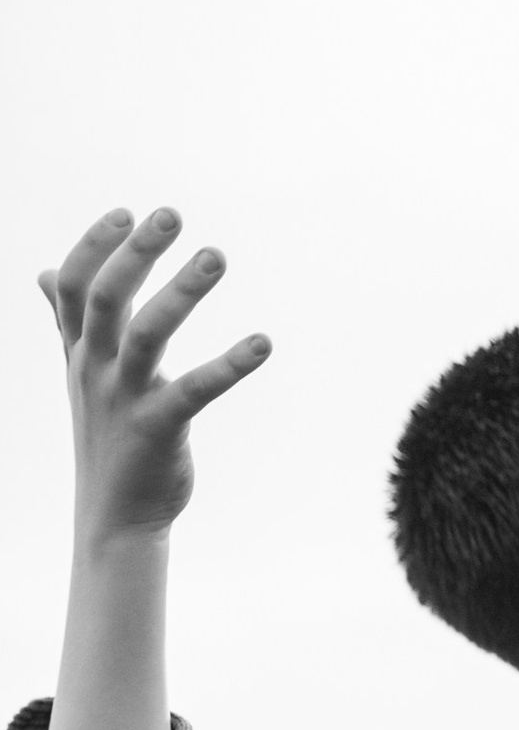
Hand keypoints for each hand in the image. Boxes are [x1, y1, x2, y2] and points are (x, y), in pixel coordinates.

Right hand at [43, 206, 269, 543]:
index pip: (75, 287)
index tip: (126, 212)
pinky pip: (195, 390)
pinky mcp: (157, 429)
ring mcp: (124, 398)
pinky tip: (264, 344)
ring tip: (216, 256)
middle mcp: (95, 369)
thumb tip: (45, 273)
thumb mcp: (81, 373)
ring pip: (145, 334)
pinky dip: (229, 365)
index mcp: (80, 352)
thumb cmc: (106, 436)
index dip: (94, 245)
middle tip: (170, 214)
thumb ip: (66, 321)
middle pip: (107, 299)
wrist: (114, 517)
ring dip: (181, 292)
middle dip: (136, 252)